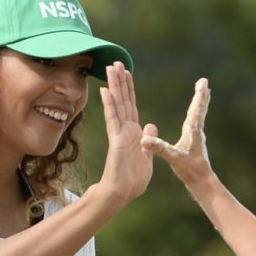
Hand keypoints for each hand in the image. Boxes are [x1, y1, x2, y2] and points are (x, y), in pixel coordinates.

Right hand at [97, 61, 156, 204]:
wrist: (122, 193)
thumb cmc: (133, 180)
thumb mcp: (147, 156)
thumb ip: (148, 139)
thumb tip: (150, 124)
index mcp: (134, 133)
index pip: (131, 105)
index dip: (129, 89)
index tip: (127, 73)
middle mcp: (125, 130)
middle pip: (123, 100)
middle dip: (120, 81)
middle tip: (116, 62)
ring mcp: (119, 134)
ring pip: (117, 105)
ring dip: (113, 86)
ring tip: (110, 68)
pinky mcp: (116, 140)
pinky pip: (112, 120)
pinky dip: (109, 105)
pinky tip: (105, 91)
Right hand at [141, 77, 212, 185]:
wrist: (202, 182)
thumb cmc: (189, 170)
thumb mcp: (173, 158)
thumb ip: (160, 148)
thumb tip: (145, 140)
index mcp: (192, 132)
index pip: (196, 110)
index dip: (199, 95)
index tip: (203, 82)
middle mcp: (197, 131)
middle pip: (200, 109)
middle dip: (201, 95)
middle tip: (205, 82)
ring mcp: (197, 137)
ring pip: (199, 115)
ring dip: (200, 102)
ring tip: (203, 93)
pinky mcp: (196, 142)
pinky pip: (196, 123)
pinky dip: (196, 113)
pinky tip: (194, 116)